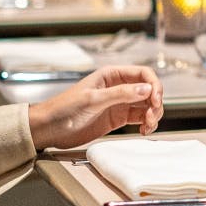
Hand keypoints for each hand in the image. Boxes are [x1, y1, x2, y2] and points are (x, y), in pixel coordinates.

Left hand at [28, 65, 163, 150]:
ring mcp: (119, 103)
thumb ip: (121, 94)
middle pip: (149, 90)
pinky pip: (140, 118)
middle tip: (151, 117)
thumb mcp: (93, 99)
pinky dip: (146, 124)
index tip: (155, 100)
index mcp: (112, 75)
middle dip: (155, 103)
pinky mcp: (118, 118)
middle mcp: (119, 87)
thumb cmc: (65, 108)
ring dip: (153, 115)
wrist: (50, 128)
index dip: (154, 85)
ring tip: (147, 127)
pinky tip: (143, 131)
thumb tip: (147, 89)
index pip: (143, 74)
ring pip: (147, 105)